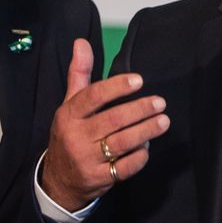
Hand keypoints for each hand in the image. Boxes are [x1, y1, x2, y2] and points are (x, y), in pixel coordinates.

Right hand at [38, 38, 168, 211]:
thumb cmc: (70, 134)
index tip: (139, 80)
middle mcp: (76, 137)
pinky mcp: (98, 178)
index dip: (116, 87)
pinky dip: (139, 156)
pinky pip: (124, 168)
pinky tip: (148, 146)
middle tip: (160, 102)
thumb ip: (79, 73)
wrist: (58, 180)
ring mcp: (86, 159)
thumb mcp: (69, 105)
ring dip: (146, 131)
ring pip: (121, 143)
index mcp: (69, 115)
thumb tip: (81, 42)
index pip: (92, 97)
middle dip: (140, 110)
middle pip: (112, 120)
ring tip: (163, 121)